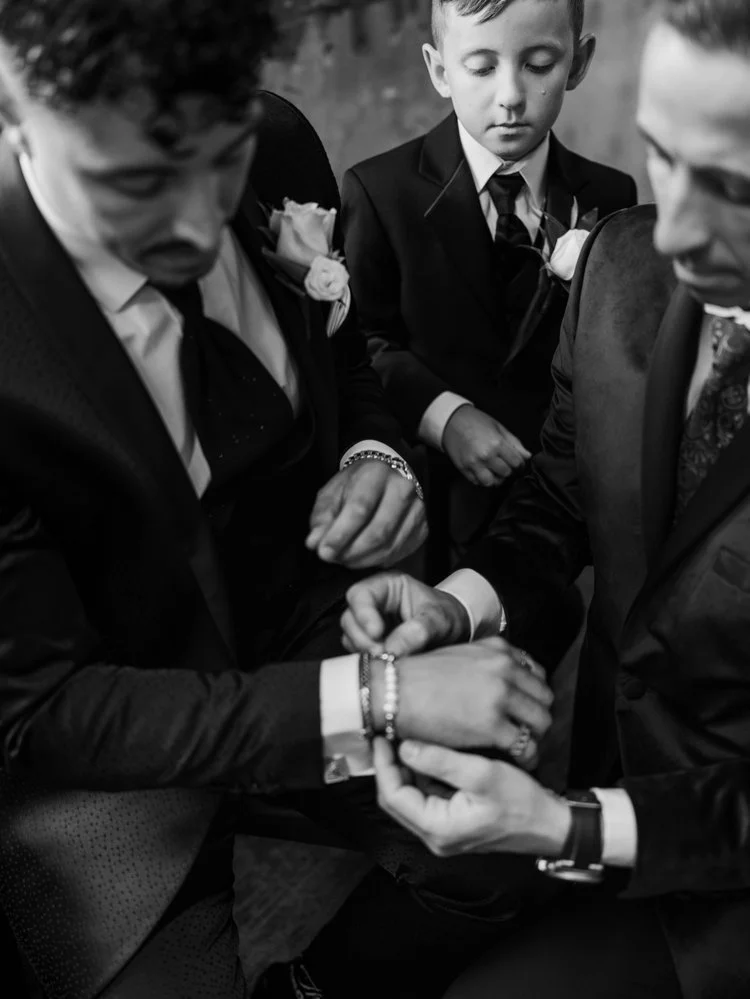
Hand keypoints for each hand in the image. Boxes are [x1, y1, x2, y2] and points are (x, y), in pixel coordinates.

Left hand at [306, 460, 426, 568]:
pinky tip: (365, 557)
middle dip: (351, 552)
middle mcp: (402, 489)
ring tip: (346, 558)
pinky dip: (378, 561)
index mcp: (376, 475)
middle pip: (378, 532)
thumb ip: (322, 518)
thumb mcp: (332, 493)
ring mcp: (417, 510)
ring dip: (363, 560)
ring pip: (390, 547)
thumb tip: (315, 542)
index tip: (324, 551)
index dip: (340, 535)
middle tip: (334, 558)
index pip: (359, 509)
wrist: (385, 474)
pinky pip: (400, 553)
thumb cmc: (357, 484)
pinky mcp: (422, 527)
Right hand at [341, 572, 469, 655]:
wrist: (456, 631)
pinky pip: (358, 651)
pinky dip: (367, 658)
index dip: (363, 614)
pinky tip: (384, 662)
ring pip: (350, 636)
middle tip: (382, 653)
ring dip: (363, 650)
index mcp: (388, 586)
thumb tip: (393, 649)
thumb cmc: (448, 616)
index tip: (377, 633)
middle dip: (362, 637)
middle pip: (350, 617)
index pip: (361, 594)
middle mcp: (375, 603)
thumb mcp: (440, 619)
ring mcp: (371, 623)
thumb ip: (419, 631)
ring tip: (386, 659)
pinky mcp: (371, 642)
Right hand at [372, 638, 552, 770]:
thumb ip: (485, 663)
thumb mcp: (458, 655)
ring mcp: (500, 696)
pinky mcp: (492, 726)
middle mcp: (504, 668)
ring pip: (541, 722)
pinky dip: (526, 757)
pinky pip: (525, 747)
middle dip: (537, 716)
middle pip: (544, 698)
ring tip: (521, 748)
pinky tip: (516, 762)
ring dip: (534, 737)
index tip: (525, 708)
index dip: (533, 694)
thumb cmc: (417, 676)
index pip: (536, 673)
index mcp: (497, 649)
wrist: (393, 691)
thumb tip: (501, 680)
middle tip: (525, 732)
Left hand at [374, 738, 570, 856]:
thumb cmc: (521, 802)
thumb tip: (404, 747)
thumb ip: (440, 761)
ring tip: (403, 738)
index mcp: (437, 828)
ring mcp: (443, 831)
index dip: (383, 764)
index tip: (382, 736)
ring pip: (410, 797)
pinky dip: (421, 775)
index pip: (392, 796)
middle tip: (388, 734)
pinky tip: (426, 753)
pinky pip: (426, 797)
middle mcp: (435, 835)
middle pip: (396, 799)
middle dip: (389, 766)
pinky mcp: (452, 822)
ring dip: (404, 769)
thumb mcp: (481, 774)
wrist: (551, 825)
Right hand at [443, 405, 530, 486]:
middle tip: (506, 464)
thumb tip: (527, 456)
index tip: (517, 462)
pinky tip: (484, 470)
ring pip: (491, 482)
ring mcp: (473, 464)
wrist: (452, 421)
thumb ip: (514, 443)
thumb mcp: (499, 428)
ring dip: (496, 478)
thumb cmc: (476, 421)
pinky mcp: (463, 469)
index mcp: (496, 444)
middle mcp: (485, 456)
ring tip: (495, 470)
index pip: (516, 463)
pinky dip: (483, 479)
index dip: (520, 464)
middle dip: (508, 470)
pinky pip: (477, 482)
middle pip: (506, 473)